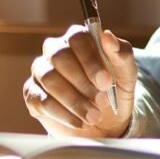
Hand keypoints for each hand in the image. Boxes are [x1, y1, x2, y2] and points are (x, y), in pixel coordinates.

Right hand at [22, 25, 136, 137]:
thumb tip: (107, 35)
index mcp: (78, 39)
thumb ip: (121, 53)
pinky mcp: (32, 94)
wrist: (107, 122)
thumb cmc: (116, 90)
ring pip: (50, 79)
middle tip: (101, 101)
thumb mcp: (127, 73)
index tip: (106, 81)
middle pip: (60, 57)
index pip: (77, 38)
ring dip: (75, 101)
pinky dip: (64, 114)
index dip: (90, 60)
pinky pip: (42, 101)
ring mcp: (41, 72)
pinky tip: (80, 122)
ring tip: (94, 116)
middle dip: (82, 82)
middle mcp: (55, 51)